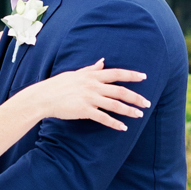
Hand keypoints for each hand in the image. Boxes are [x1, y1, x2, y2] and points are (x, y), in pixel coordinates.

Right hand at [33, 58, 150, 131]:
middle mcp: (93, 86)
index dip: (131, 75)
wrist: (44, 97)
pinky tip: (123, 127)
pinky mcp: (84, 111)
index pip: (117, 73)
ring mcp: (89, 98)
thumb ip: (91, 69)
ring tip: (139, 115)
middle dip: (136, 97)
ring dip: (129, 110)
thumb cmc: (58, 85)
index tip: (144, 77)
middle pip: (120, 91)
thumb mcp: (76, 73)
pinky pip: (104, 118)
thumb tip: (103, 62)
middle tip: (147, 103)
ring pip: (115, 105)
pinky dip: (115, 123)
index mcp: (92, 76)